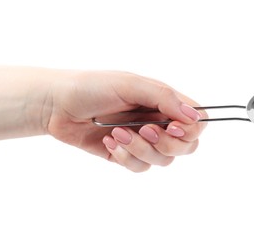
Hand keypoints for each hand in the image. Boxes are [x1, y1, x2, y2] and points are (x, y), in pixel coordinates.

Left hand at [47, 71, 206, 171]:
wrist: (57, 104)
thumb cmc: (92, 86)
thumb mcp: (129, 84)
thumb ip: (164, 98)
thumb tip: (195, 117)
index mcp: (164, 102)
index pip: (197, 122)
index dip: (190, 129)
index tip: (171, 126)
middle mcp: (158, 122)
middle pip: (186, 146)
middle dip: (165, 143)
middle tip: (143, 129)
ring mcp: (143, 140)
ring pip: (163, 160)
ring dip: (140, 149)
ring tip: (117, 133)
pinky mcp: (126, 155)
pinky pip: (141, 167)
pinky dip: (126, 157)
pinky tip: (109, 142)